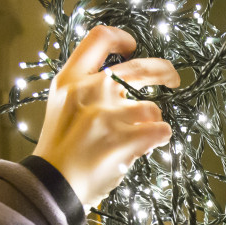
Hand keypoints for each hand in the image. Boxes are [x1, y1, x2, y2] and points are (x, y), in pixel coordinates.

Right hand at [34, 25, 177, 208]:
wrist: (52, 186)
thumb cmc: (59, 151)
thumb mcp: (61, 106)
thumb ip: (85, 88)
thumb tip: (120, 83)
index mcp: (70, 80)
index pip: (99, 39)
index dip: (121, 38)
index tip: (133, 46)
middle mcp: (90, 90)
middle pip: (140, 67)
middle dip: (163, 71)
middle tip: (172, 79)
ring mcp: (108, 115)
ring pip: (152, 108)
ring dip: (152, 121)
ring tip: (140, 136)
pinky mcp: (125, 139)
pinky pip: (160, 131)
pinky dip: (159, 138)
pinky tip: (148, 145)